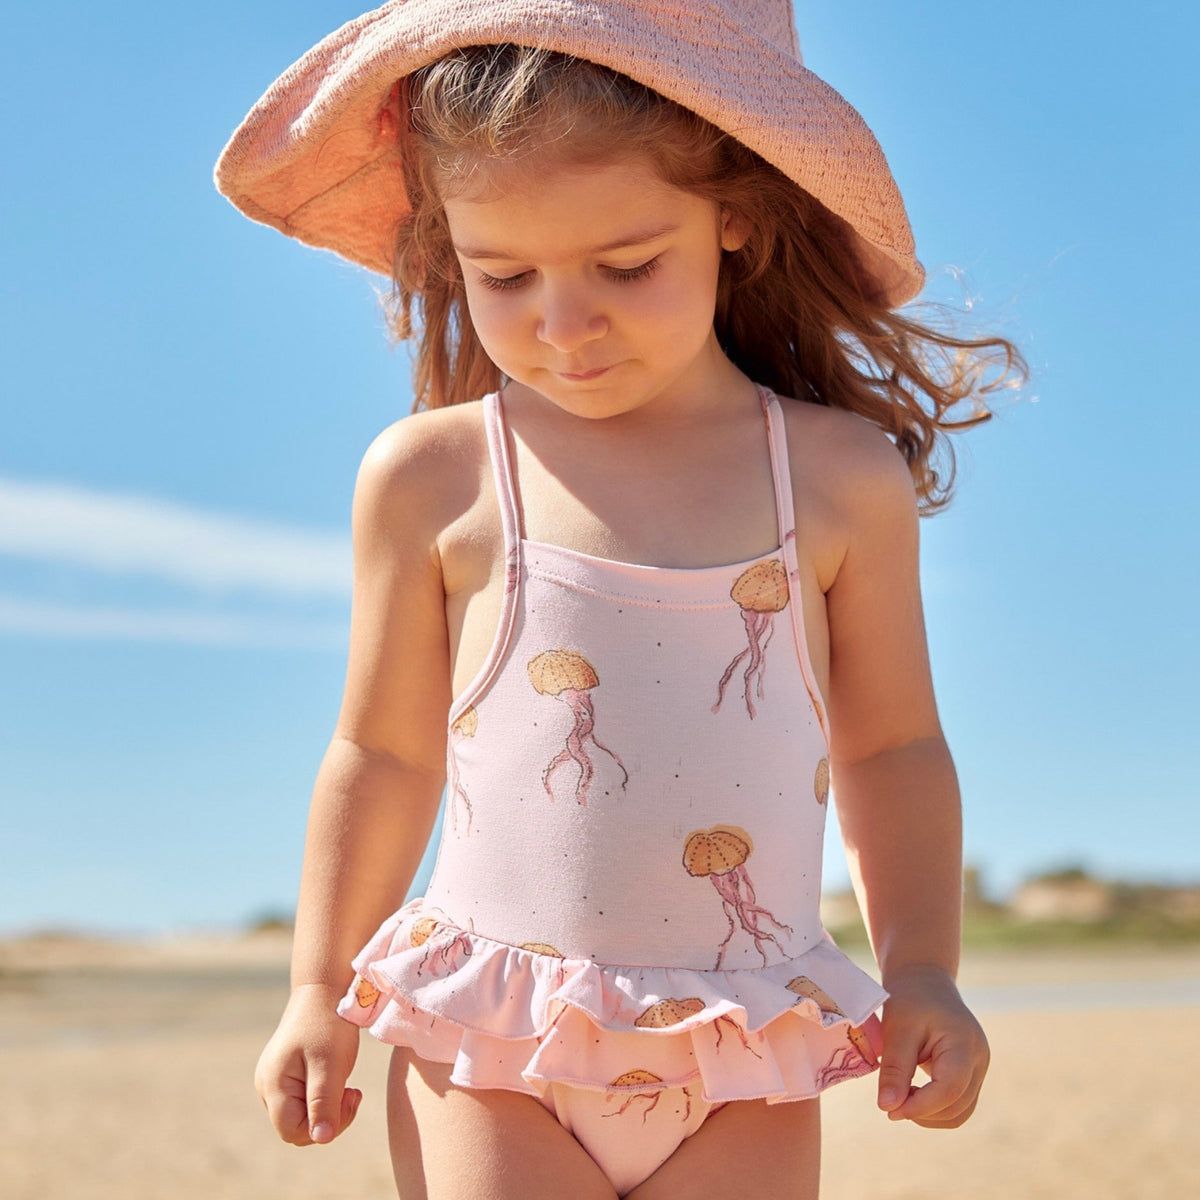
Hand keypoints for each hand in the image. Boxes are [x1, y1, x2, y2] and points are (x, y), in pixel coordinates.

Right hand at [255, 983, 363, 1144]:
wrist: (324, 990)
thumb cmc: (328, 1024)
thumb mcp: (331, 1064)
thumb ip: (324, 1103)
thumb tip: (321, 1138)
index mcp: (273, 1084)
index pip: (292, 1131)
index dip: (322, 1127)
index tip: (350, 1098)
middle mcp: (267, 1086)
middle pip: (296, 1127)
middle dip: (328, 1118)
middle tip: (352, 1093)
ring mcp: (274, 1080)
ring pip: (301, 1115)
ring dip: (327, 1107)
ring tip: (346, 1085)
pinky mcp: (285, 1074)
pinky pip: (302, 1101)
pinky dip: (322, 1097)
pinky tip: (337, 1079)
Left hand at [875, 963, 988, 1127]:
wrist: (925, 980)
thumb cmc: (909, 998)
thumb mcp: (897, 1028)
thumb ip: (894, 1068)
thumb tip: (888, 1107)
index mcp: (964, 1043)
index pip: (949, 1089)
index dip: (920, 1106)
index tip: (889, 1111)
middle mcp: (979, 1059)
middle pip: (957, 1106)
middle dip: (922, 1112)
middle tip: (889, 1103)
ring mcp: (978, 1068)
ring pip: (959, 1112)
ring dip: (929, 1115)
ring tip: (899, 1097)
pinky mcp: (970, 1074)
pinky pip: (957, 1104)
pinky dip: (935, 1108)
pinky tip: (911, 1094)